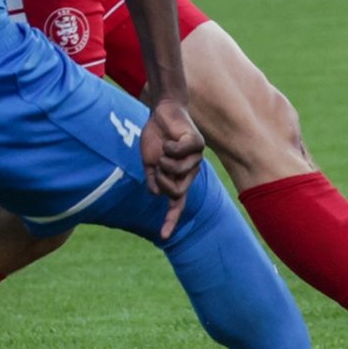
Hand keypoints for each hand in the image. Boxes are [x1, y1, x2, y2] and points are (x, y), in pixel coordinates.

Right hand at [141, 97, 203, 239]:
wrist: (161, 112)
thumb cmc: (156, 138)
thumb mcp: (149, 162)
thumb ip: (153, 179)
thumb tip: (157, 194)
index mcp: (179, 178)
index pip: (176, 203)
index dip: (170, 219)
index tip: (163, 236)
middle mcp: (190, 171)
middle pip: (176, 191)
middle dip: (162, 180)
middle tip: (157, 166)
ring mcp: (196, 158)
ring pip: (178, 172)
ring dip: (164, 161)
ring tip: (164, 149)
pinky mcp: (197, 143)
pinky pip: (180, 153)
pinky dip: (169, 147)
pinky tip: (169, 140)